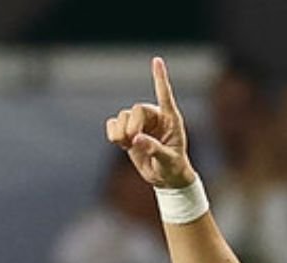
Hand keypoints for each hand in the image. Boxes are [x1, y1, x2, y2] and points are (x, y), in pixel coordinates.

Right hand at [105, 57, 196, 188]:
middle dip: (131, 125)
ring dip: (121, 132)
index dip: (159, 78)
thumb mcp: (168, 160)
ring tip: (127, 146)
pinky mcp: (128, 131)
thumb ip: (154, 149)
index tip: (157, 60)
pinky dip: (113, 133)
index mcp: (171, 120)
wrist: (165, 178)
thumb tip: (137, 139)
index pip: (164, 95)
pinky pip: (113, 124)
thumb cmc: (173, 167)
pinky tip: (122, 144)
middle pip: (136, 109)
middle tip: (132, 141)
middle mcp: (155, 117)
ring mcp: (140, 123)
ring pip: (123, 117)